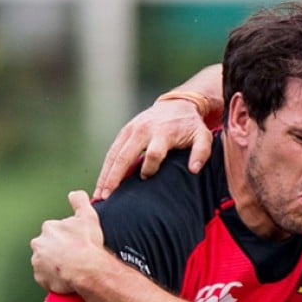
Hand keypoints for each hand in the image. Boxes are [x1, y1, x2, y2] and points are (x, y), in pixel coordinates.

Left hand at [30, 190, 106, 292]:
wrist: (86, 269)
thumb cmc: (87, 244)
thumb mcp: (88, 216)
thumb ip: (80, 201)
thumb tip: (74, 194)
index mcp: (49, 228)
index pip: (55, 231)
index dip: (67, 237)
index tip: (76, 242)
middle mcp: (39, 244)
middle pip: (48, 246)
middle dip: (59, 250)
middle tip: (74, 255)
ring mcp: (38, 261)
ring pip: (46, 262)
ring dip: (55, 264)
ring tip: (71, 268)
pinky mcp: (40, 278)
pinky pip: (46, 278)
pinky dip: (54, 278)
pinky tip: (66, 277)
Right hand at [94, 99, 213, 198]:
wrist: (177, 105)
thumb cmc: (191, 126)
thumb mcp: (203, 136)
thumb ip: (201, 152)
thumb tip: (193, 170)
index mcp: (162, 132)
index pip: (153, 153)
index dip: (150, 167)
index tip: (147, 178)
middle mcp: (143, 130)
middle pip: (125, 155)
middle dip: (115, 176)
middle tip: (107, 196)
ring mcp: (131, 130)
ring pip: (114, 155)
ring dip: (105, 175)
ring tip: (98, 195)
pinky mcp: (124, 133)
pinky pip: (112, 152)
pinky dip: (105, 168)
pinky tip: (101, 184)